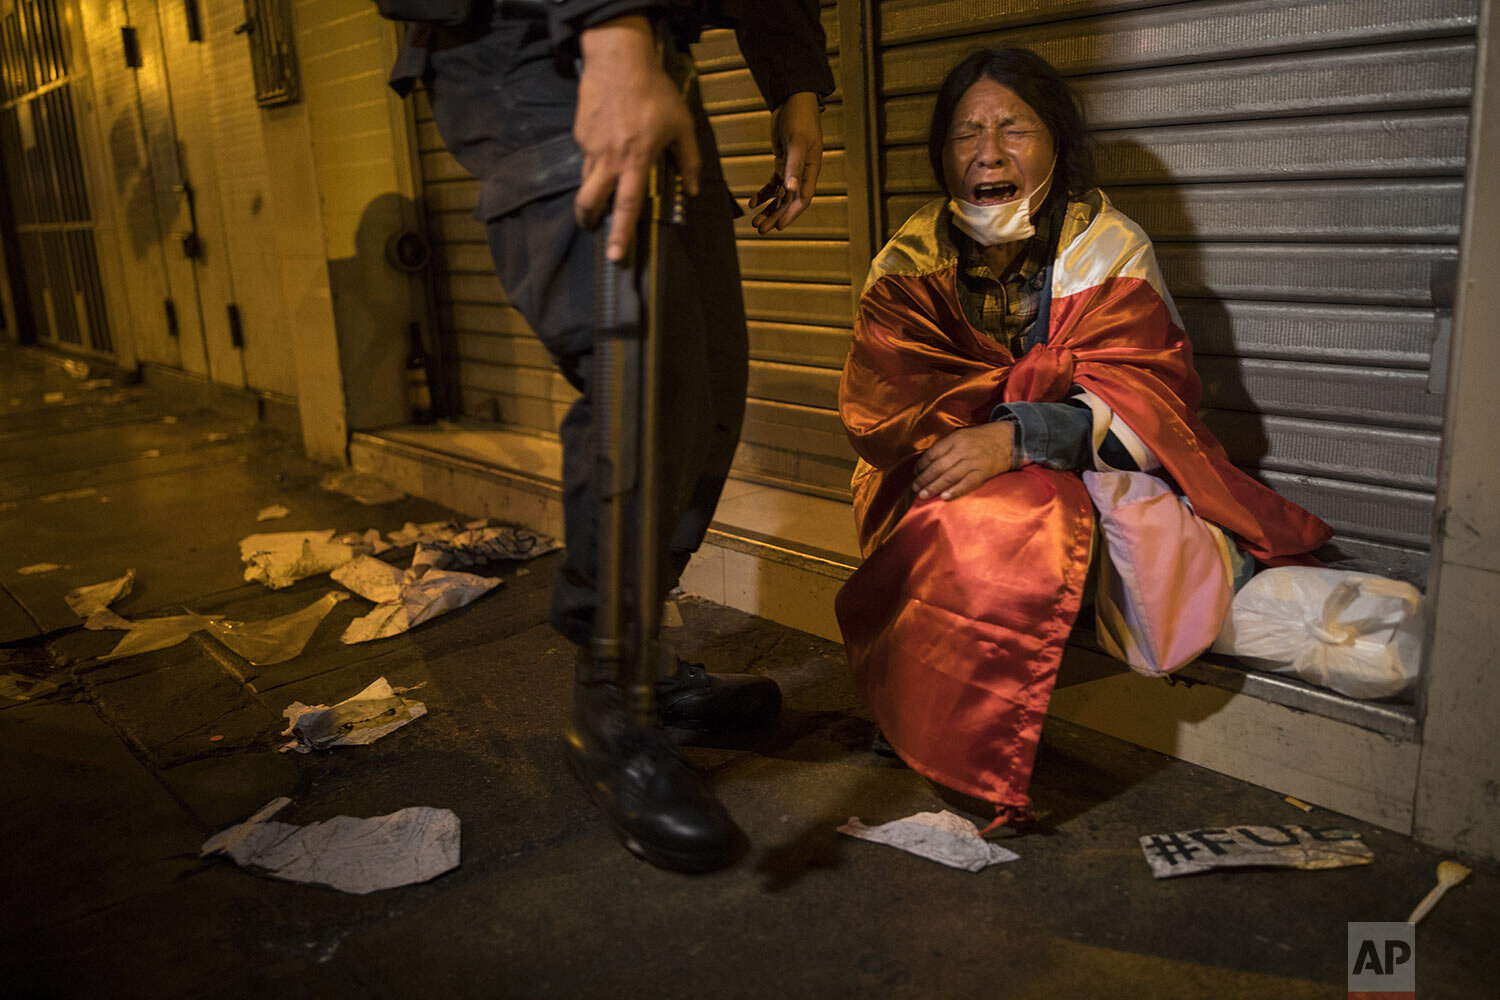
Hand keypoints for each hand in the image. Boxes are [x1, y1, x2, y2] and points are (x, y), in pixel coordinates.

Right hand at [574, 16, 701, 261]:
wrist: (618, 59)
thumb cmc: (655, 92)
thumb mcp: (682, 124)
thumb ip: (689, 160)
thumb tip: (693, 191)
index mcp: (637, 160)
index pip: (628, 205)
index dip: (621, 232)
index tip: (615, 255)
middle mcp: (610, 158)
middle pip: (591, 200)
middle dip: (589, 220)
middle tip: (593, 229)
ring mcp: (591, 146)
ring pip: (586, 181)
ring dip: (591, 194)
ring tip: (599, 198)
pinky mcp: (580, 133)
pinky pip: (586, 157)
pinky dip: (594, 162)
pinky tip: (605, 151)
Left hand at [749, 91, 821, 232]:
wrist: (794, 101)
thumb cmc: (800, 119)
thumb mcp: (797, 142)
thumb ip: (794, 166)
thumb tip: (790, 190)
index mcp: (811, 170)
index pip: (802, 199)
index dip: (791, 214)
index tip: (779, 227)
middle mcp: (803, 173)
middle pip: (789, 201)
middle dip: (776, 216)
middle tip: (761, 229)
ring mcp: (792, 168)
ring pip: (780, 195)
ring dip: (768, 209)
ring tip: (755, 221)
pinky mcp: (782, 162)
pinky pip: (773, 184)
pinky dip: (764, 194)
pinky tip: (752, 202)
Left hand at [913, 423, 1016, 500]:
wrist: (1011, 438)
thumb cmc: (984, 437)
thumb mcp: (964, 434)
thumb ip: (949, 446)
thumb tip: (930, 461)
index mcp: (956, 438)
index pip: (933, 453)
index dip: (922, 465)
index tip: (916, 473)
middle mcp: (963, 450)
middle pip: (938, 466)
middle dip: (924, 479)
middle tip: (915, 488)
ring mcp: (973, 461)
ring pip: (949, 476)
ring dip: (934, 487)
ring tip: (923, 495)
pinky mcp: (983, 472)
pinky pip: (967, 484)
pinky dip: (955, 491)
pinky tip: (944, 498)